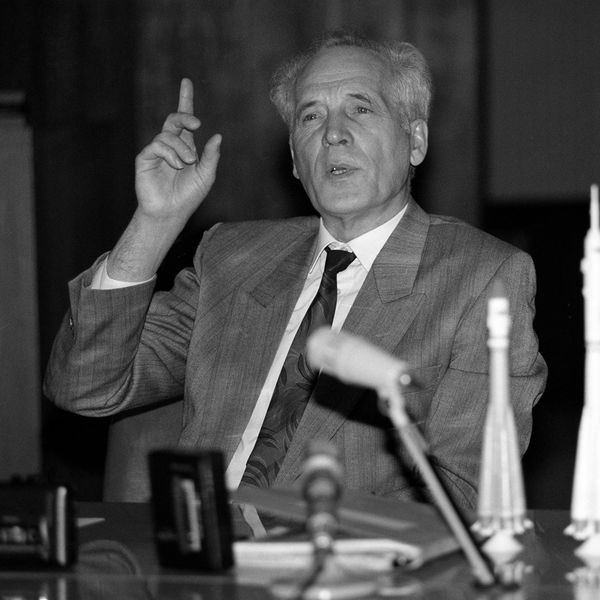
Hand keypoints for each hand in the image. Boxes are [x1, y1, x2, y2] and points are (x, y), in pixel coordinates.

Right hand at [134, 78, 220, 225]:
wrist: (170, 212)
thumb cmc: (189, 196)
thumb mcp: (206, 175)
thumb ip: (211, 156)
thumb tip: (217, 136)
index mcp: (186, 146)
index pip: (184, 120)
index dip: (185, 100)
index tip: (186, 82)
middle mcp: (170, 145)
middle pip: (174, 120)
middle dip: (185, 116)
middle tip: (196, 124)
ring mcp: (156, 151)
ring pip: (168, 135)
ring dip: (181, 148)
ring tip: (187, 163)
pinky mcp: (145, 158)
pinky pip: (157, 145)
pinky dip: (170, 154)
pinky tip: (176, 166)